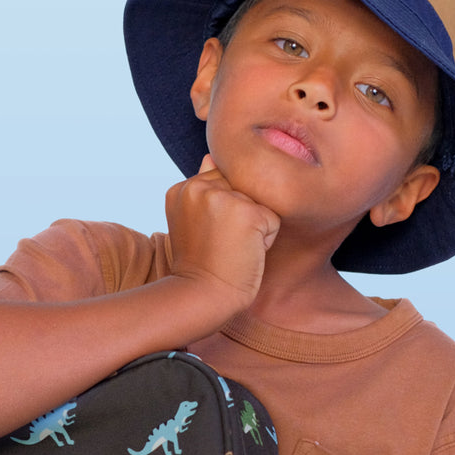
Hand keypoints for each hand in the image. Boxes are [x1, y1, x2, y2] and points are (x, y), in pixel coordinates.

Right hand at [165, 155, 280, 310]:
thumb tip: (212, 157)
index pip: (221, 183)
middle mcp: (198, 187)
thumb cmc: (200, 266)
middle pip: (241, 188)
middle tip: (220, 245)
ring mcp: (222, 198)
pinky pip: (272, 220)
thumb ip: (203, 188)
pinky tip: (243, 254)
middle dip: (239, 216)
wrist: (202, 297)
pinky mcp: (247, 213)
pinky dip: (265, 241)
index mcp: (182, 188)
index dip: (222, 213)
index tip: (208, 238)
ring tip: (231, 249)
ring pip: (258, 202)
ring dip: (253, 227)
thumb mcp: (192, 222)